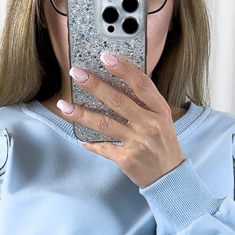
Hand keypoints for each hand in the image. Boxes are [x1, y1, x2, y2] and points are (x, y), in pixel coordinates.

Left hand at [61, 52, 185, 188]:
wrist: (170, 177)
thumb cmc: (163, 144)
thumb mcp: (162, 119)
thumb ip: (145, 103)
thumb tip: (117, 82)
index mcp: (160, 110)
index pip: (141, 84)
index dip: (123, 68)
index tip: (105, 57)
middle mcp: (150, 125)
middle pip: (118, 100)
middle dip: (94, 85)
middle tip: (75, 73)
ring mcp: (138, 142)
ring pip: (104, 123)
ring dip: (81, 113)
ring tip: (64, 104)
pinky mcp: (127, 159)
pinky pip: (103, 147)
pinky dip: (90, 142)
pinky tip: (79, 136)